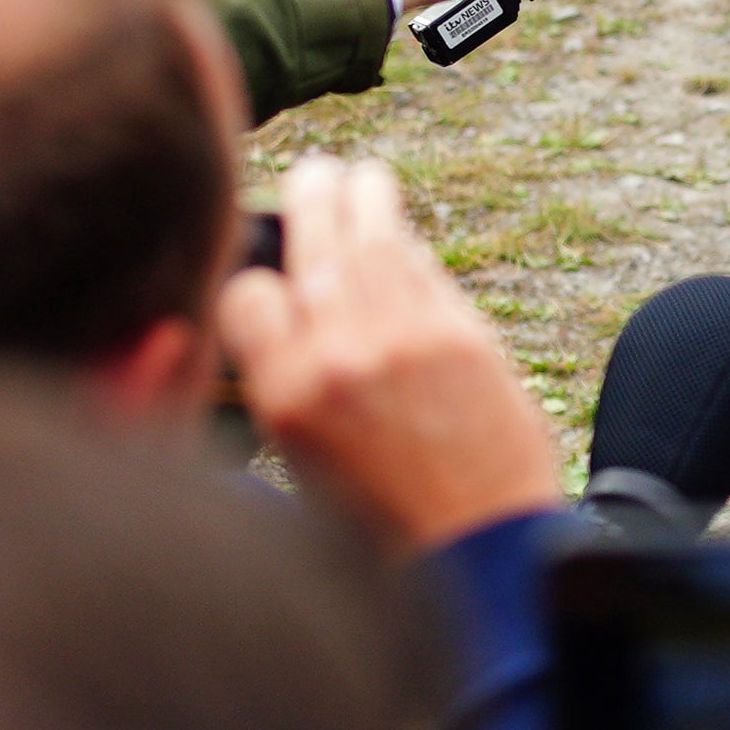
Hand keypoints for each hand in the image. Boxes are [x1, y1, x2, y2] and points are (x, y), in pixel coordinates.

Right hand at [213, 155, 563, 554]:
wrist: (481, 553)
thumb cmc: (385, 524)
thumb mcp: (304, 460)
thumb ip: (290, 378)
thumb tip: (287, 302)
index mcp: (286, 396)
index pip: (248, 292)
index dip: (257, 277)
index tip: (272, 274)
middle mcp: (339, 355)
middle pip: (311, 237)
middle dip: (310, 194)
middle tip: (315, 175)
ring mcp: (406, 337)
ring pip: (374, 230)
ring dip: (365, 195)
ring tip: (361, 179)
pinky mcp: (464, 333)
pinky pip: (425, 266)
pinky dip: (411, 247)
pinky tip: (405, 241)